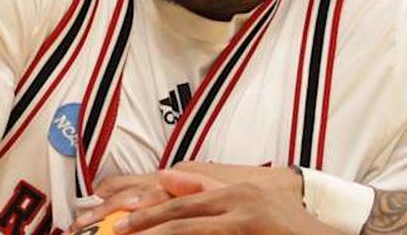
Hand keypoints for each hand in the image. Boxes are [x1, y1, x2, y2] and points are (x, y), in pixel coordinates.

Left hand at [74, 163, 301, 229]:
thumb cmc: (288, 226)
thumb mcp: (248, 203)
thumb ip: (208, 189)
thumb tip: (166, 177)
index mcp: (233, 190)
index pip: (180, 200)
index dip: (147, 212)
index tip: (118, 223)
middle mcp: (237, 199)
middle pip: (180, 215)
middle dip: (143, 227)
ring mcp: (246, 218)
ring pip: (189, 230)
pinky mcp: (252, 232)